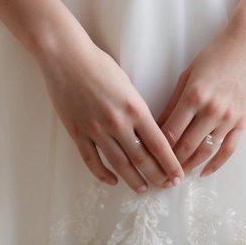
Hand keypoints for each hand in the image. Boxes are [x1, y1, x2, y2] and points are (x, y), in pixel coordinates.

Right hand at [37, 33, 184, 193]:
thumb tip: (146, 130)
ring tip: (143, 188)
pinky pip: (92, 161)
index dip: (170, 163)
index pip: (159, 144)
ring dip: (134, 180)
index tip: (178, 174)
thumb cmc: (98, 64)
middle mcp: (117, 123)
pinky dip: (103, 175)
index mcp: (134, 108)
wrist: (67, 57)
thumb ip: (136, 108)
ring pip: (119, 164)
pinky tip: (112, 181)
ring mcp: (96, 130)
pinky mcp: (78, 133)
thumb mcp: (126, 83)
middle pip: (142, 159)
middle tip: (166, 185)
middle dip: (157, 175)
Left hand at [156, 22, 245, 177]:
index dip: (159, 148)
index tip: (150, 155)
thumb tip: (159, 125)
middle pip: (186, 146)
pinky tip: (205, 172)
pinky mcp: (242, 121)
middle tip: (161, 172)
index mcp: (193, 95)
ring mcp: (228, 118)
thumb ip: (174, 100)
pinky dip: (215, 164)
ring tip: (179, 174)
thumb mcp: (189, 73)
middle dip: (172, 162)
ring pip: (206, 152)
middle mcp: (211, 110)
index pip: (171, 131)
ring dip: (191, 166)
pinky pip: (228, 149)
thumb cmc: (216, 54)